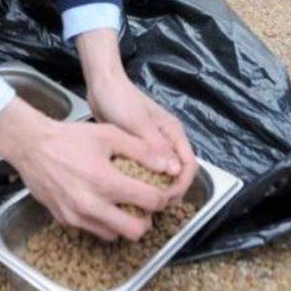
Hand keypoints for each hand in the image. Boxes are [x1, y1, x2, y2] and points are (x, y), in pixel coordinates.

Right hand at [0, 97, 173, 240]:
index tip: (158, 191)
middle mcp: (92, 204)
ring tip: (121, 204)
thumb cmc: (70, 137)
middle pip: (135, 231)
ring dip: (123, 223)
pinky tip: (101, 203)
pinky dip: (103, 222)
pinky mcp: (65, 220)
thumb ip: (141, 150)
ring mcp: (77, 216)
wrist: (31, 146)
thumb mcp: (108, 134)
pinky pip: (93, 230)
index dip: (160, 197)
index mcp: (106, 181)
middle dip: (145, 219)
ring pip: (114, 235)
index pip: (149, 202)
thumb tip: (169, 165)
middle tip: (142, 205)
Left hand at [77, 29, 197, 200]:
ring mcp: (153, 144)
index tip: (165, 198)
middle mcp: (167, 140)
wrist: (102, 85)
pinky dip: (143, 180)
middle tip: (152, 205)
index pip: (189, 165)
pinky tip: (130, 189)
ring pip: (162, 173)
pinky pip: (146, 169)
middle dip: (170, 191)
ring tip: (141, 201)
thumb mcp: (138, 123)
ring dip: (156, 188)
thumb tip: (174, 172)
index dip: (181, 185)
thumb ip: (156, 146)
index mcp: (173, 133)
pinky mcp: (138, 147)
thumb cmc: (121, 99)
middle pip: (178, 173)